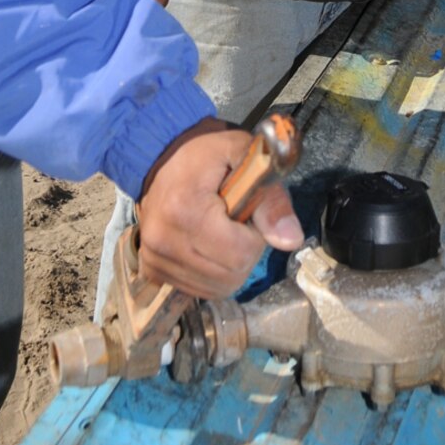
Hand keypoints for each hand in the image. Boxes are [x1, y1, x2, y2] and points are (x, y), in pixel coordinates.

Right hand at [135, 119, 303, 298]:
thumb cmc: (206, 154)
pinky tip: (206, 245)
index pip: (241, 254)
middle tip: (233, 222)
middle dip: (244, 251)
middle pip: (230, 276)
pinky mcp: (152, 271)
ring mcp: (155, 260)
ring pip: (217, 288)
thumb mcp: (244, 157)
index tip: (244, 212)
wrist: (161, 157)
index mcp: (185, 211)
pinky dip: (211, 274)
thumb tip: (291, 240)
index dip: (255, 235)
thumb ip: (271, 198)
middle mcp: (164, 242)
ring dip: (229, 265)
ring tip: (219, 232)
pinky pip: (199, 290)